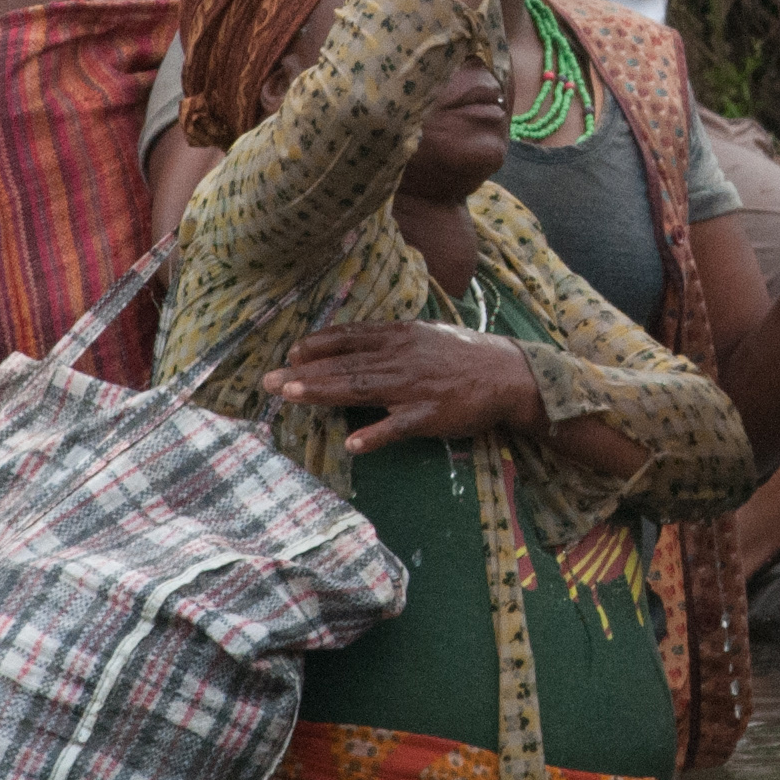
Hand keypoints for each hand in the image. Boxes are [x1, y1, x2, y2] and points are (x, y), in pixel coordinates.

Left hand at [265, 320, 543, 454]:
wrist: (510, 373)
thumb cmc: (465, 354)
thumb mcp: (426, 335)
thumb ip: (391, 339)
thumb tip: (357, 344)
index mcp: (400, 336)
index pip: (350, 337)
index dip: (318, 345)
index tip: (290, 352)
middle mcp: (401, 357)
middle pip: (345, 364)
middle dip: (305, 373)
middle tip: (269, 381)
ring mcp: (414, 386)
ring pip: (362, 389)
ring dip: (324, 392)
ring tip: (291, 396)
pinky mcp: (431, 414)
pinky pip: (399, 426)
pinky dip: (376, 435)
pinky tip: (353, 445)